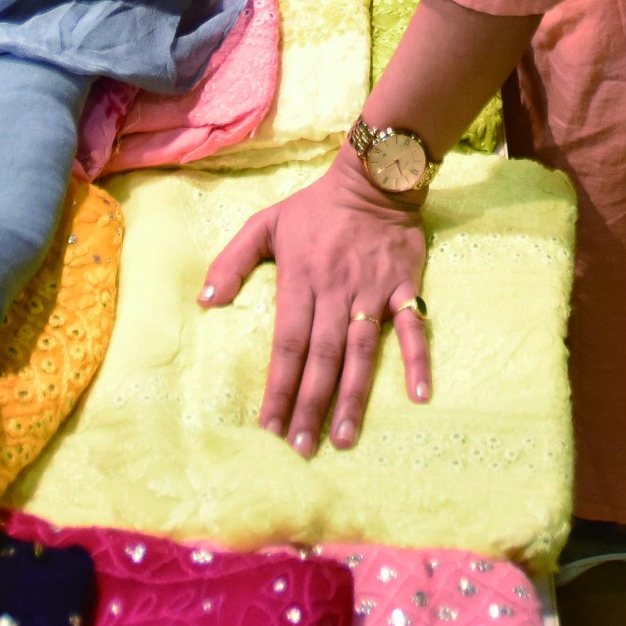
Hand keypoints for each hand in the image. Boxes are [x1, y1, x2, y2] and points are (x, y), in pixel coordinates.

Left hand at [200, 150, 431, 454]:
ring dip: (353, 397)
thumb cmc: (316, 207)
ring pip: (362, 352)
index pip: (287, 343)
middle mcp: (336, 291)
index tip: (268, 425)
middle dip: (310, 404)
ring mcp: (373, 291)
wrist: (375, 178)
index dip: (278, 385)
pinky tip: (419, 396)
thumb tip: (206, 302)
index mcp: (301, 279)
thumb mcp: (264, 223)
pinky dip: (418, 360)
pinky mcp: (405, 287)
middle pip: (322, 357)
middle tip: (301, 447)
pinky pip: (413, 328)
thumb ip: (231, 261)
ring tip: (343, 438)